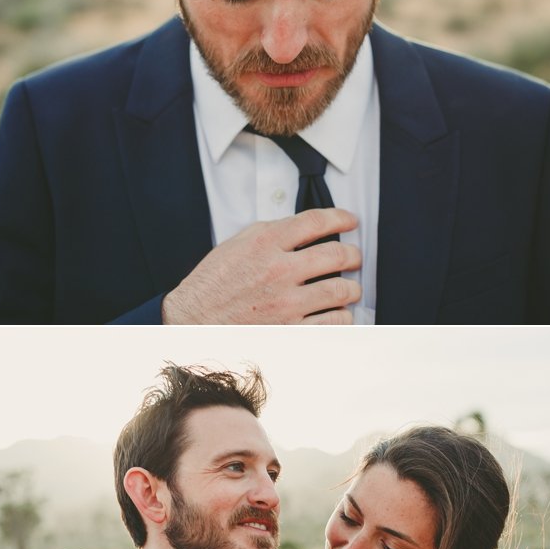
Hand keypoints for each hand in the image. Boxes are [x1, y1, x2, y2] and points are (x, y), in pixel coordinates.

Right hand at [162, 211, 360, 325]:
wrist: (194, 322)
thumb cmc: (213, 284)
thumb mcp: (237, 244)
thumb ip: (271, 232)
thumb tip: (304, 227)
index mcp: (266, 242)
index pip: (316, 221)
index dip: (341, 218)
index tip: (351, 221)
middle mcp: (280, 270)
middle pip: (337, 255)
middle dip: (353, 255)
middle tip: (355, 258)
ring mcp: (288, 303)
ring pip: (341, 290)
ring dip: (352, 288)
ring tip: (350, 289)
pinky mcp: (291, 330)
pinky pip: (334, 322)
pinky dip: (343, 316)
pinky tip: (340, 312)